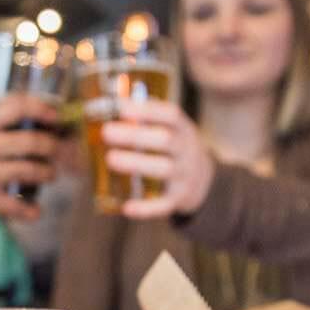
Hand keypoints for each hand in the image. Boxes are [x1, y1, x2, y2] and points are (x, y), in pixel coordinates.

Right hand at [0, 93, 59, 219]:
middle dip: (54, 147)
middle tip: (60, 151)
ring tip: (49, 174)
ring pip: (31, 171)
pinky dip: (31, 210)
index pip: (17, 107)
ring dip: (48, 173)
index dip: (43, 109)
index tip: (56, 116)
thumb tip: (31, 110)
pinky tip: (35, 210)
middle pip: (32, 142)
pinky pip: (17, 206)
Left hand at [102, 98, 215, 219]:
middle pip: (166, 141)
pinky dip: (146, 208)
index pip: (171, 115)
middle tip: (106, 132)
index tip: (121, 107)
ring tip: (110, 159)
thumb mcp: (171, 129)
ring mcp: (184, 176)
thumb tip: (112, 101)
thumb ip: (148, 117)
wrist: (203, 181)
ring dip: (136, 164)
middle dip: (135, 136)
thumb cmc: (174, 149)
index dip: (147, 109)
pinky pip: (164, 204)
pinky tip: (126, 207)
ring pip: (164, 170)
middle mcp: (187, 151)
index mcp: (183, 129)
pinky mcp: (178, 199)